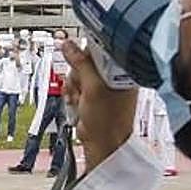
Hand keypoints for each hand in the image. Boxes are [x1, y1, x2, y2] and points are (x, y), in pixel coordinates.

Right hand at [62, 40, 137, 166]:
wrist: (102, 143)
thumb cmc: (108, 121)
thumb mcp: (93, 87)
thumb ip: (81, 64)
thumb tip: (69, 46)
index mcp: (121, 70)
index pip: (101, 48)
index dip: (87, 53)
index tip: (80, 59)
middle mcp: (112, 75)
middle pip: (84, 60)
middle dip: (78, 74)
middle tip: (83, 87)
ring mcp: (101, 85)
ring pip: (76, 73)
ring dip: (74, 86)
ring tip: (81, 99)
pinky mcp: (90, 94)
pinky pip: (74, 85)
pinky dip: (72, 93)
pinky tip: (78, 102)